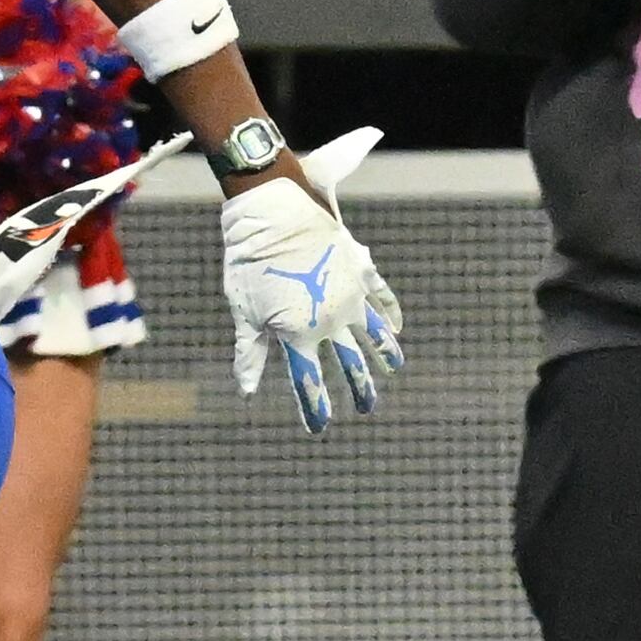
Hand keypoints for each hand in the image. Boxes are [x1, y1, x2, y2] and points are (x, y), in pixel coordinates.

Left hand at [220, 174, 403, 433]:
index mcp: (299, 334)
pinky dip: (391, 315)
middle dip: (359, 390)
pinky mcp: (360, 270)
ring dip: (384, 355)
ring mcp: (350, 295)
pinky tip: (396, 329)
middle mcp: (331, 320)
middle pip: (350, 365)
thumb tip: (247, 392)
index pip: (309, 381)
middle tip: (366, 407)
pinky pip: (383, 298)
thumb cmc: (249, 263)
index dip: (315, 408)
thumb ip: (250, 352)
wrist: (272, 212)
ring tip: (391, 370)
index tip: (319, 428)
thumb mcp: (244, 311)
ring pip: (375, 335)